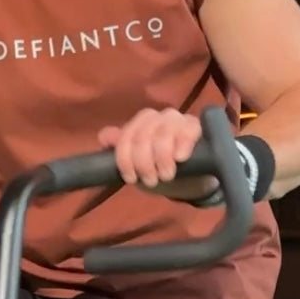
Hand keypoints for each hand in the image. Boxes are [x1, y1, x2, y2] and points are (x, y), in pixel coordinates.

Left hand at [96, 107, 217, 203]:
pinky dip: (182, 145)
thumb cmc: (158, 167)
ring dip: (162, 159)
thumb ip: (120, 150)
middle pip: (142, 137)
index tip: (131, 179)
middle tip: (151, 181)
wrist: (189, 175)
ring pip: (162, 134)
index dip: (125, 160)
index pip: (126, 137)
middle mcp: (156, 117)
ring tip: (166, 176)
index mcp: (139, 123)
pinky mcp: (194, 125)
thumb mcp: (136, 164)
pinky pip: (187, 130)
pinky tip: (180, 158)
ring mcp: (176, 119)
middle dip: (144, 163)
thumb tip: (105, 137)